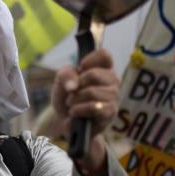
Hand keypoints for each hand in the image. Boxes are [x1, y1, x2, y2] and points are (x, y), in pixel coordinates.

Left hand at [51, 49, 119, 169]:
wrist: (65, 120)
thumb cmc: (67, 96)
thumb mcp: (60, 81)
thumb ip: (65, 74)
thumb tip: (74, 85)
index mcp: (103, 68)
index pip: (105, 55)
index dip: (89, 61)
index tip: (80, 69)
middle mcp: (112, 80)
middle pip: (94, 74)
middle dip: (77, 84)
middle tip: (72, 92)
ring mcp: (114, 97)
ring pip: (92, 92)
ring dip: (75, 99)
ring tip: (72, 104)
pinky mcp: (110, 112)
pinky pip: (94, 107)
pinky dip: (79, 110)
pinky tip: (74, 112)